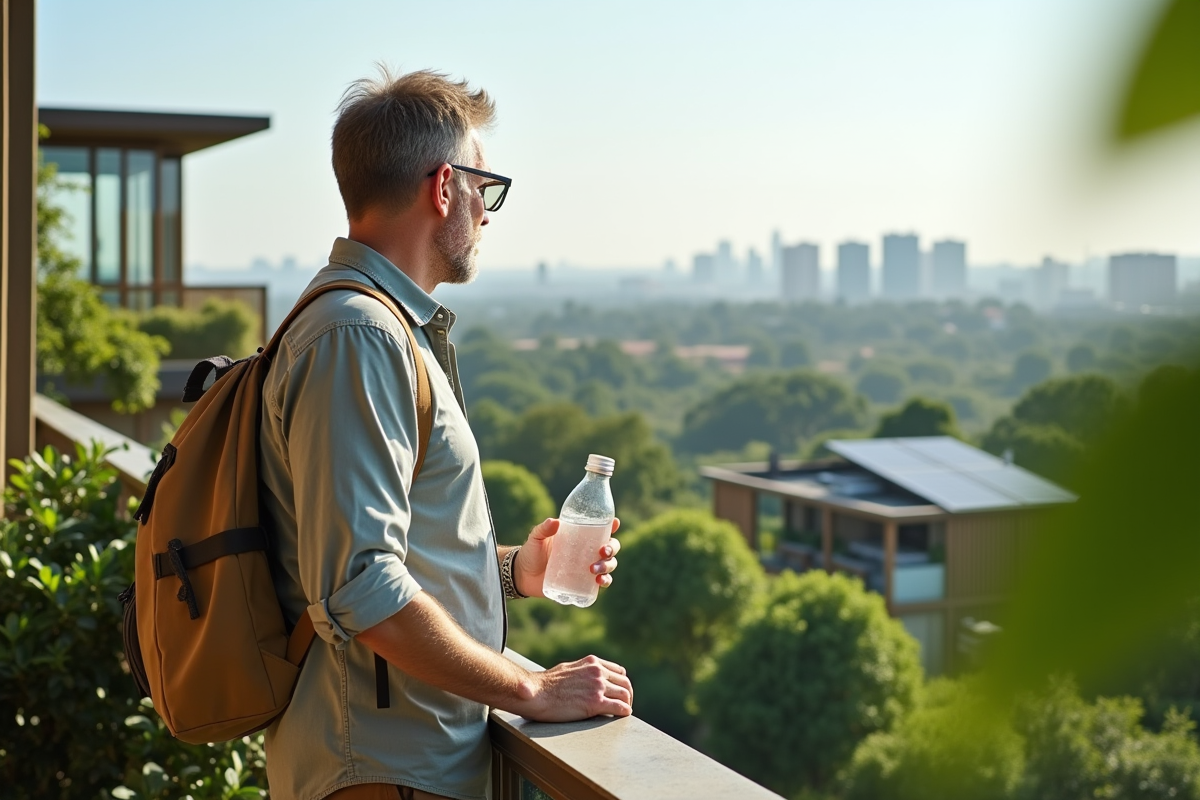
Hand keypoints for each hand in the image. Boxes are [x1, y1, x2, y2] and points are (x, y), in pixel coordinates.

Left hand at [514, 518, 621, 598]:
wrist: (523, 576)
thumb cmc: (531, 552)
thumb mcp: (536, 538)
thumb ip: (543, 529)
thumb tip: (555, 521)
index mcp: (579, 537)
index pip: (600, 529)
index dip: (611, 526)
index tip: (615, 523)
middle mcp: (587, 551)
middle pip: (610, 548)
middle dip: (612, 548)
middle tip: (602, 551)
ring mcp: (586, 567)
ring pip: (609, 565)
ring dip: (608, 566)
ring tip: (594, 569)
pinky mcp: (583, 582)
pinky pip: (601, 582)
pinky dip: (605, 581)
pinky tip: (600, 582)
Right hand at [514, 655, 632, 721]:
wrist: (536, 693)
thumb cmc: (545, 685)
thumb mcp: (566, 669)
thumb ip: (580, 672)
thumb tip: (583, 678)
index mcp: (591, 662)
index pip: (618, 670)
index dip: (621, 683)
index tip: (619, 693)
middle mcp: (597, 672)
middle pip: (625, 682)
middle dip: (627, 694)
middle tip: (625, 705)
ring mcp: (598, 687)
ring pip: (625, 695)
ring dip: (627, 704)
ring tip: (623, 713)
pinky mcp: (596, 703)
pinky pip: (619, 708)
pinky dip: (623, 712)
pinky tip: (621, 717)